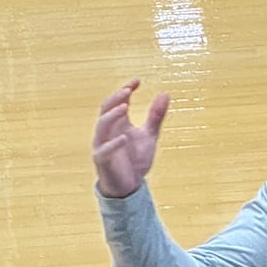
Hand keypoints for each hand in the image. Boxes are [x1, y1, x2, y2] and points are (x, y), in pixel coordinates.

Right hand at [92, 79, 169, 198]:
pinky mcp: (102, 160)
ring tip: (124, 107)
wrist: (129, 186)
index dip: (125, 90)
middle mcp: (107, 131)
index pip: (118, 101)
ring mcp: (103, 145)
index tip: (137, 81)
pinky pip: (104, 150)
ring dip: (111, 116)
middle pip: (106, 109)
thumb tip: (165, 94)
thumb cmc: (136, 159)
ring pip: (101, 126)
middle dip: (116, 98)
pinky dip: (113, 144)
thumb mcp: (150, 136)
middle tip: (127, 89)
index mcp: (118, 123)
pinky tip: (124, 137)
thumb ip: (156, 116)